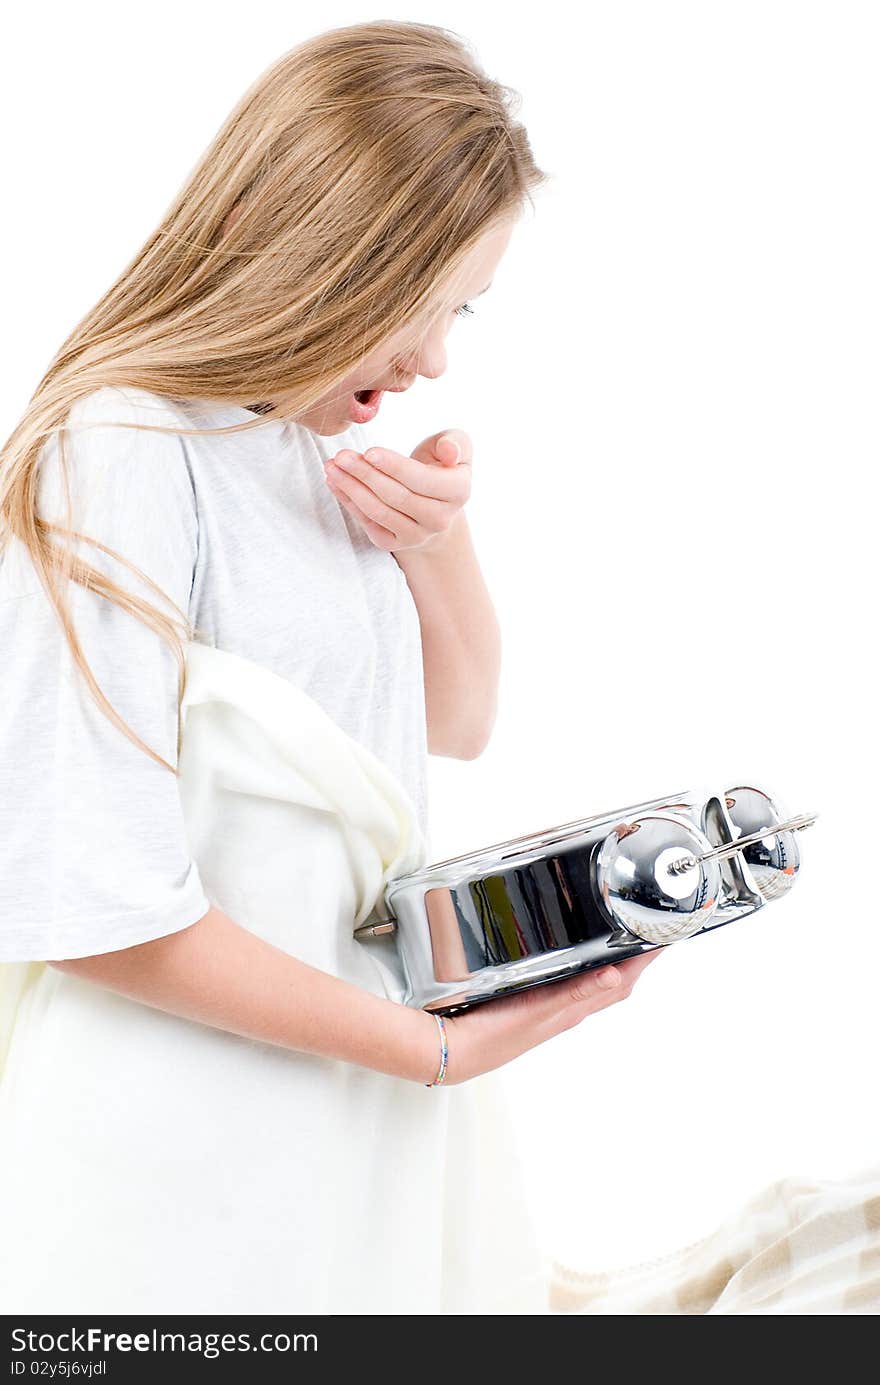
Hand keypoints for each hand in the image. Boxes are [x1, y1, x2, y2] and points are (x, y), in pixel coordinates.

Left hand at [323, 428, 472, 552]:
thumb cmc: (440, 465)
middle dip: (365, 474)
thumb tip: (450, 452)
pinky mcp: (394, 544)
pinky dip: (348, 501)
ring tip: (333, 466)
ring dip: (351, 488)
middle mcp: (441, 520)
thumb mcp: (455, 445)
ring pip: (378, 512)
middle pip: (396, 496)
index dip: (394, 466)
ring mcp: (417, 536)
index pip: (422, 480)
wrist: (434, 502)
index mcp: (459, 492)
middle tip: (341, 455)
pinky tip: (335, 482)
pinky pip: (367, 523)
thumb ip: (455, 442)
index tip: (369, 452)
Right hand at [432, 950, 664, 1085]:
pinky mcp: (531, 1004)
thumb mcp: (539, 1009)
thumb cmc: (493, 1035)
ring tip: (622, 941)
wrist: (453, 1049)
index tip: (666, 937)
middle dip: (635, 958)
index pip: (621, 981)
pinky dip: (579, 969)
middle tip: (650, 932)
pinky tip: (572, 960)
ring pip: (590, 982)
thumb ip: (576, 992)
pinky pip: (566, 984)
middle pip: (613, 981)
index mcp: (572, 1009)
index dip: (645, 959)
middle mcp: (565, 1009)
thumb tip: (616, 976)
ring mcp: (548, 1008)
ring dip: (611, 962)